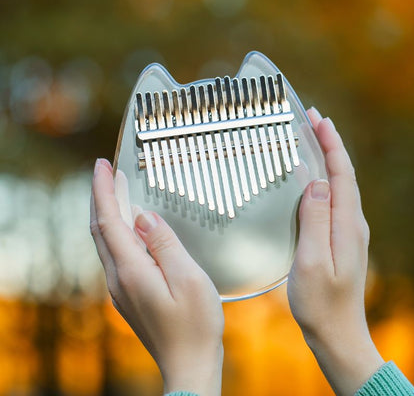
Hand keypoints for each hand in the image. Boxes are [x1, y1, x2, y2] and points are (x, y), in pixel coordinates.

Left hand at [90, 159, 223, 395]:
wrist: (188, 365)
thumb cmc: (194, 325)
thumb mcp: (187, 278)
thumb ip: (164, 244)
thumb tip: (142, 216)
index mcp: (131, 270)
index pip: (108, 220)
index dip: (103, 190)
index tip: (102, 165)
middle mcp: (119, 278)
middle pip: (102, 229)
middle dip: (102, 196)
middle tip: (107, 172)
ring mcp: (122, 288)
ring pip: (108, 241)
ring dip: (110, 212)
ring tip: (117, 190)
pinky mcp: (130, 294)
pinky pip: (117, 254)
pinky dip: (119, 232)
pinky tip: (131, 226)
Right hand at [287, 107, 383, 394]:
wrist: (336, 332)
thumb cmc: (320, 301)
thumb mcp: (313, 260)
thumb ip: (315, 219)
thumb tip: (316, 179)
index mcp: (346, 224)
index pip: (341, 173)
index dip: (330, 144)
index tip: (317, 119)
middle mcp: (351, 223)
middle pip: (343, 174)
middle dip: (330, 143)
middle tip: (312, 119)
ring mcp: (346, 231)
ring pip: (338, 185)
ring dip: (327, 158)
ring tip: (311, 140)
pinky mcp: (338, 239)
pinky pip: (331, 199)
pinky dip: (323, 179)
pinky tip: (311, 178)